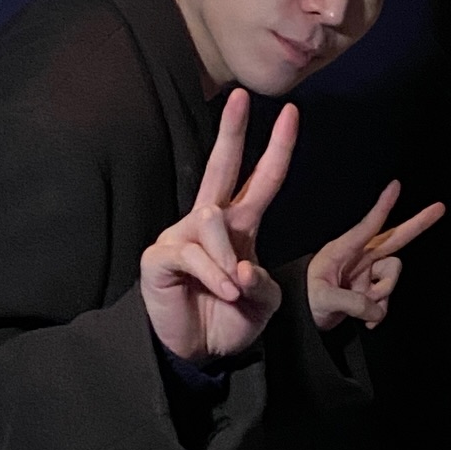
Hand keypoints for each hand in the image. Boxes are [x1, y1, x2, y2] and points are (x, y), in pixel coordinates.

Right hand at [141, 91, 296, 362]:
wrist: (198, 354)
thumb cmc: (230, 321)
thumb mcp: (263, 302)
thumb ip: (261, 281)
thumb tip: (240, 268)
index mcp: (239, 228)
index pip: (260, 180)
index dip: (276, 149)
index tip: (290, 114)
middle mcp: (209, 223)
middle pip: (220, 167)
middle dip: (231, 131)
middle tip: (238, 96)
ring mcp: (181, 236)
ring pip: (211, 220)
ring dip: (228, 257)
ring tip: (232, 290)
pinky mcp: (160, 257)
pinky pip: (192, 253)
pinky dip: (213, 275)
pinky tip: (221, 291)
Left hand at [307, 183, 444, 331]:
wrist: (299, 319)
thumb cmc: (303, 299)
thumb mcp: (323, 298)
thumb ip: (353, 302)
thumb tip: (378, 311)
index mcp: (343, 250)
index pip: (369, 225)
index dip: (383, 206)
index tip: (395, 184)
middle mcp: (359, 259)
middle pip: (395, 238)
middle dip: (418, 224)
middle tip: (440, 207)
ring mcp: (366, 275)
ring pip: (392, 279)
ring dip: (382, 297)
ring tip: (359, 310)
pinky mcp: (369, 292)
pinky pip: (386, 300)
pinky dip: (379, 313)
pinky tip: (367, 322)